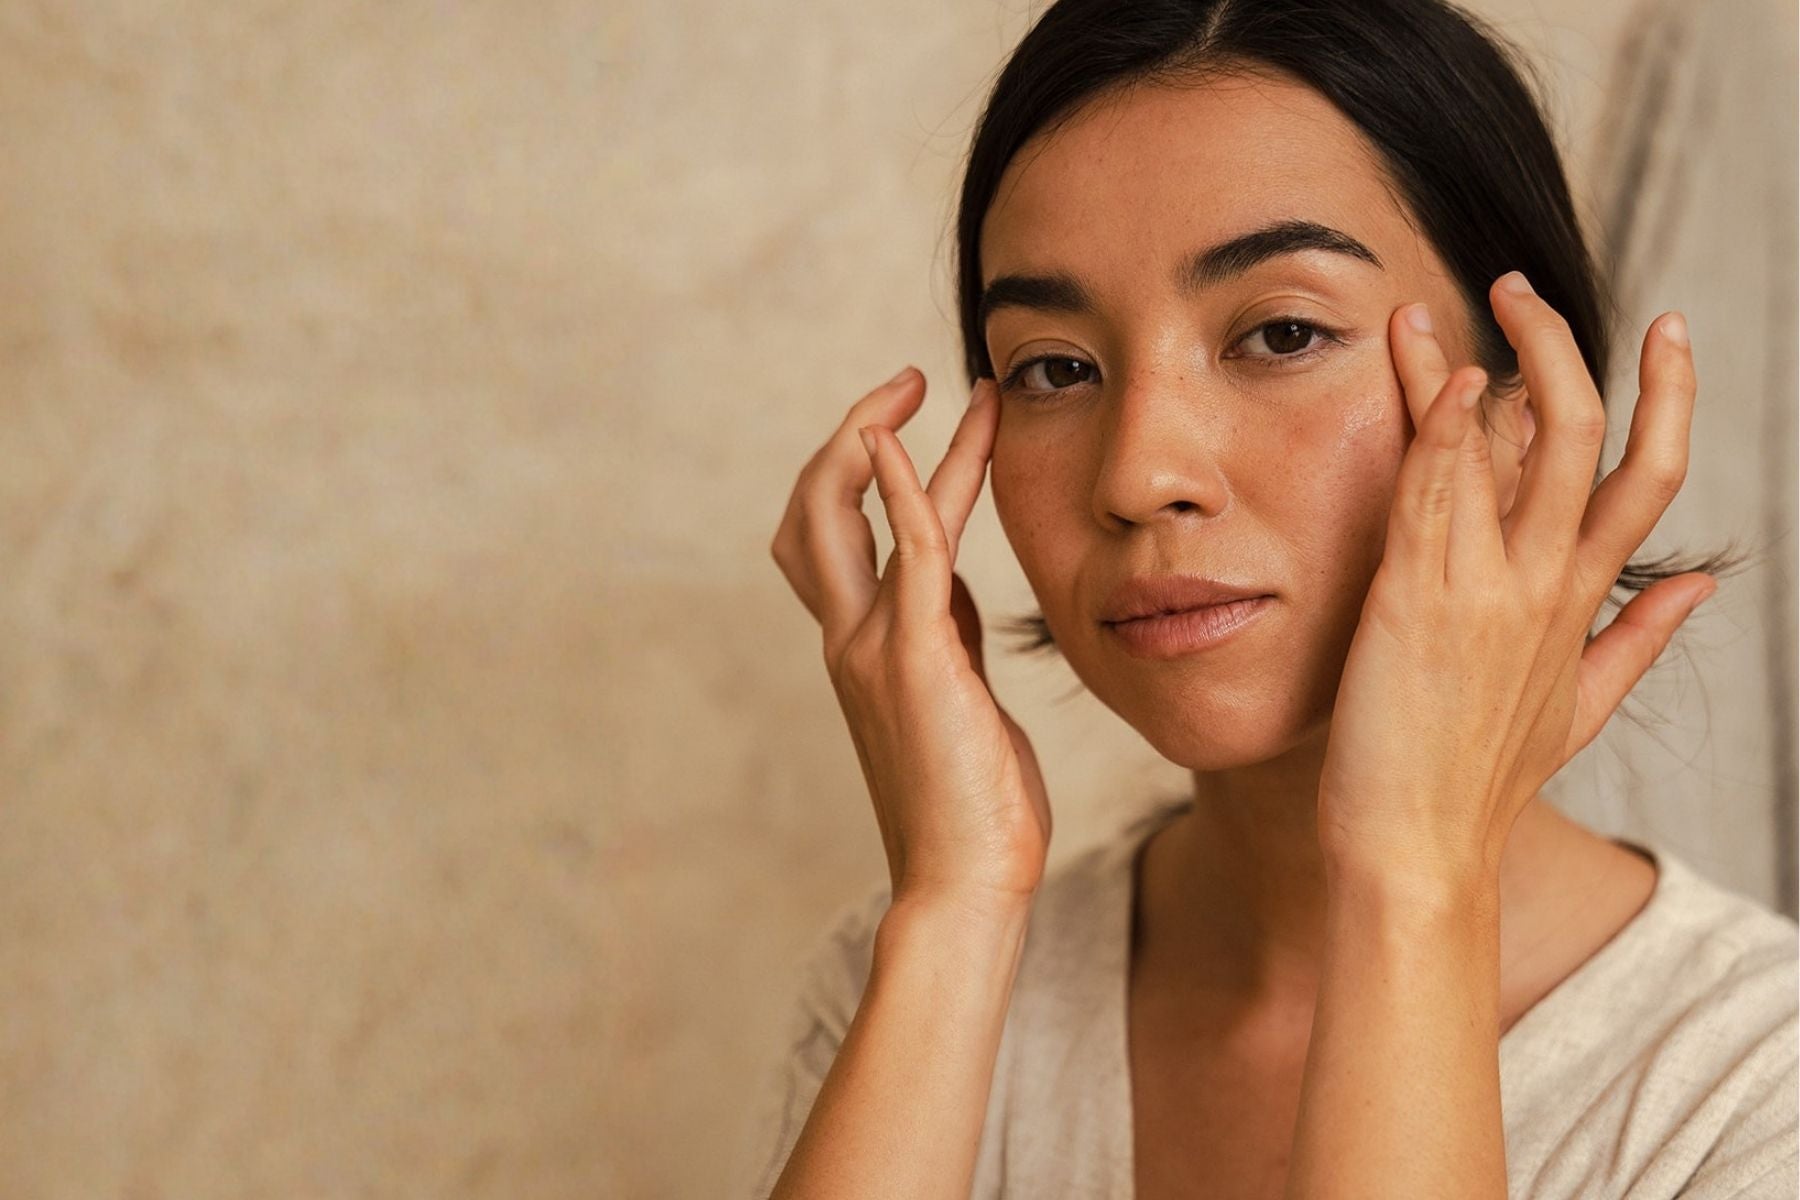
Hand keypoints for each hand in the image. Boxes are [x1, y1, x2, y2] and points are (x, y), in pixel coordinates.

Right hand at [769, 367, 1051, 910]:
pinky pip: (901, 550)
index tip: (927, 418)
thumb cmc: (975, 806)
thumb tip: (955, 585)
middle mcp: (852, 638)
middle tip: (907, 381)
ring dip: (872, 436)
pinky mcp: (913, 658)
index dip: (875, 468)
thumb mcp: (960, 696)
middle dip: (849, 434)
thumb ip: (946, 634)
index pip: (846, 535)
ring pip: (837, 514)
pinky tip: (901, 438)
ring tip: (922, 384)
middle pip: (812, 511)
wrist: (967, 884)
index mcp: (865, 646)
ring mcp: (871, 647)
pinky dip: (900, 486)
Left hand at [1315, 274, 1712, 889]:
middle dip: (1560, 346)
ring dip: (1473, 362)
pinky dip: (1443, 427)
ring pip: (1507, 446)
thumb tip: (1704, 586)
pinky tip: (1438, 377)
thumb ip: (1639, 641)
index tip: (1670, 326)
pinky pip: (1438, 492)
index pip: (1651, 478)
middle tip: (1517, 286)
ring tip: (1429, 304)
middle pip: (1587, 437)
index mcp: (1583, 605)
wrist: (1418, 854)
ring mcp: (1487, 590)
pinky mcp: (1418, 601)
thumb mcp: (1579, 710)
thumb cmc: (1480, 783)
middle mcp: (1546, 586)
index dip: (1670, 396)